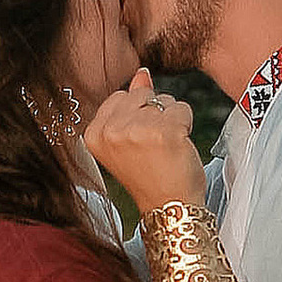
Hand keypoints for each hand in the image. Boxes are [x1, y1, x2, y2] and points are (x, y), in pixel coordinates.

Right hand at [83, 67, 204, 215]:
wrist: (169, 208)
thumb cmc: (150, 176)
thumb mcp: (129, 140)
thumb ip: (131, 104)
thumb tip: (141, 74)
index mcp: (94, 133)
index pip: (121, 97)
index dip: (137, 117)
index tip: (138, 145)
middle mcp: (111, 131)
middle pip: (142, 95)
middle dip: (154, 115)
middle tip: (153, 148)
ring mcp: (137, 130)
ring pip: (163, 100)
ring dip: (171, 120)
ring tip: (165, 149)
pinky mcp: (165, 131)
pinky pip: (182, 109)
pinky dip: (186, 125)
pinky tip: (178, 148)